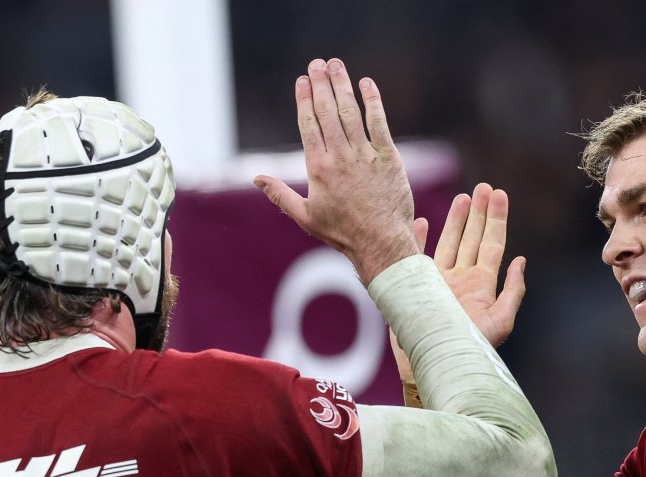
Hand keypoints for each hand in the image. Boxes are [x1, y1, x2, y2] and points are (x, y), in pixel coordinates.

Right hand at [255, 58, 416, 285]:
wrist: (380, 243)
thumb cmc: (342, 233)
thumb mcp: (305, 217)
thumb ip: (280, 195)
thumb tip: (256, 179)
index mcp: (318, 169)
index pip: (309, 125)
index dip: (304, 99)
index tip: (302, 80)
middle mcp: (340, 157)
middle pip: (328, 112)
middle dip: (321, 84)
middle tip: (317, 63)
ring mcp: (365, 156)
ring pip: (351, 113)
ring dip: (342, 86)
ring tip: (336, 65)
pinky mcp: (389, 158)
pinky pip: (379, 124)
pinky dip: (372, 102)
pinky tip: (366, 84)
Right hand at [391, 183, 526, 381]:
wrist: (436, 366)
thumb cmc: (470, 349)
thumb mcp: (501, 322)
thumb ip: (513, 292)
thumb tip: (520, 260)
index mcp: (482, 285)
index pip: (492, 244)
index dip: (496, 219)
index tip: (499, 194)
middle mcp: (461, 279)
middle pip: (472, 238)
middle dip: (478, 213)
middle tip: (483, 187)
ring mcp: (438, 282)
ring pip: (448, 242)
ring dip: (455, 221)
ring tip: (464, 198)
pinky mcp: (416, 286)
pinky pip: (417, 256)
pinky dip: (419, 239)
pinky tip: (424, 221)